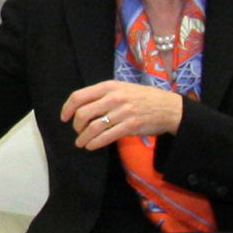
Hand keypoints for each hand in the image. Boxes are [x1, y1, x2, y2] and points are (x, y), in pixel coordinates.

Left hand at [56, 81, 183, 151]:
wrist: (168, 107)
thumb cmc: (143, 98)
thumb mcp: (122, 88)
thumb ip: (103, 94)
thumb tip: (81, 107)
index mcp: (109, 86)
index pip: (79, 96)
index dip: (67, 108)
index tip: (64, 117)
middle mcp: (114, 98)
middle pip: (83, 114)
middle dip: (76, 126)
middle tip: (77, 131)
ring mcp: (122, 112)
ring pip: (93, 128)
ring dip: (83, 138)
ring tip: (81, 143)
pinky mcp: (130, 126)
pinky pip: (106, 137)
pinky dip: (95, 143)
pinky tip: (91, 146)